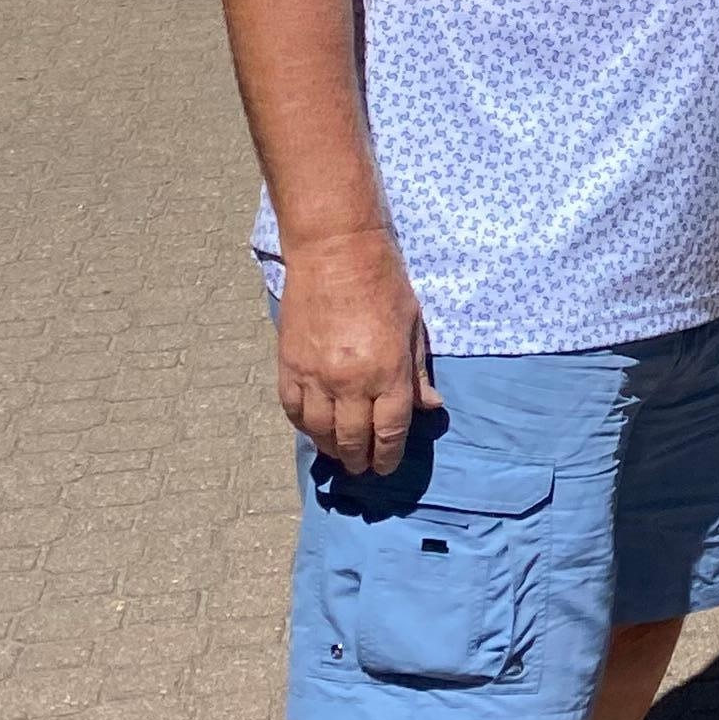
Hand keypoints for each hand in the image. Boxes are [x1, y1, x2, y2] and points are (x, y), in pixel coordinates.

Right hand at [276, 229, 437, 474]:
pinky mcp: (289, 367)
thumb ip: (417, 371)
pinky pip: (293, 411)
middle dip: (360, 460)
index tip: (387, 465)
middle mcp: (350, 382)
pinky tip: (313, 430)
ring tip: (339, 455)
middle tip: (363, 468)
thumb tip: (429, 406)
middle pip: (353, 440)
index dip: (389, 455)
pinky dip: (304, 427)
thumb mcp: (413, 325)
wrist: (335, 251)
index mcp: (387, 372)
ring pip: (320, 432)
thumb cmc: (383, 282)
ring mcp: (315, 377)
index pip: (390, 430)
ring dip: (331, 449)